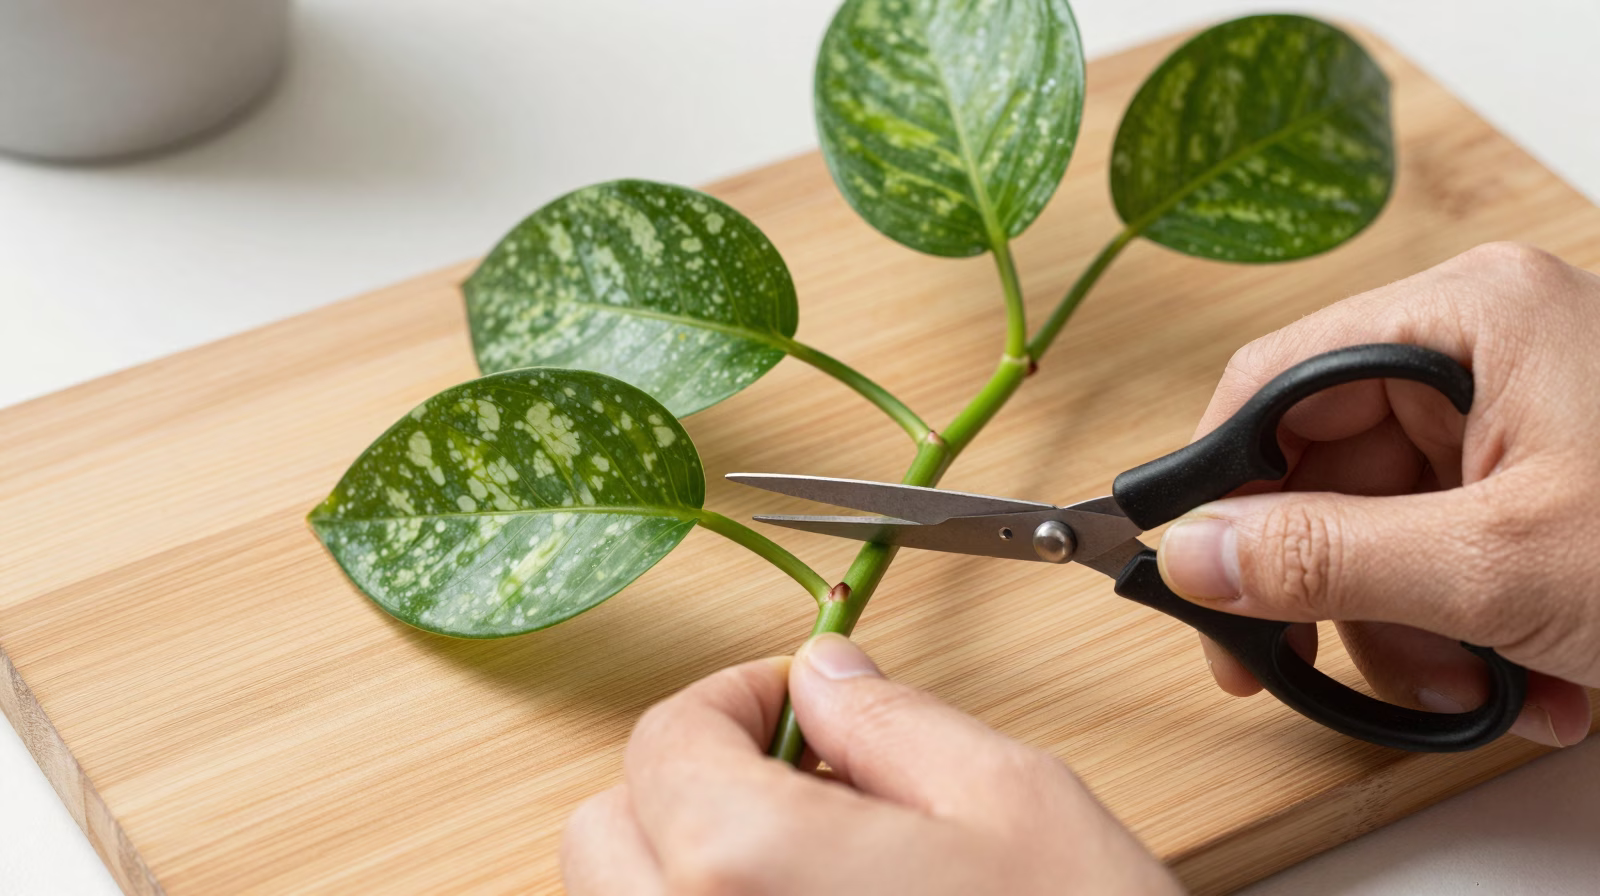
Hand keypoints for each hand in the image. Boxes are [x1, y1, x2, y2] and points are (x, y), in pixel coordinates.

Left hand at [563, 633, 1181, 894]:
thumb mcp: (1010, 801)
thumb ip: (891, 721)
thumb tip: (826, 676)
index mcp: (747, 863)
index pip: (666, 740)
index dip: (733, 699)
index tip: (793, 701)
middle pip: (609, 832)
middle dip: (689, 780)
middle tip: (797, 775)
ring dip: (688, 862)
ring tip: (811, 859)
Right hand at [1156, 242, 1597, 746]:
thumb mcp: (1497, 566)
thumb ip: (1322, 559)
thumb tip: (1190, 557)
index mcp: (1463, 317)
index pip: (1272, 384)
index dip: (1216, 485)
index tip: (1185, 573)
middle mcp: (1479, 349)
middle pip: (1325, 469)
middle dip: (1335, 590)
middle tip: (1303, 672)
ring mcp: (1517, 412)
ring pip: (1385, 525)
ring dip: (1408, 630)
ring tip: (1466, 693)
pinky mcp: (1546, 471)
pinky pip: (1449, 546)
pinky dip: (1468, 625)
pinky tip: (1526, 679)